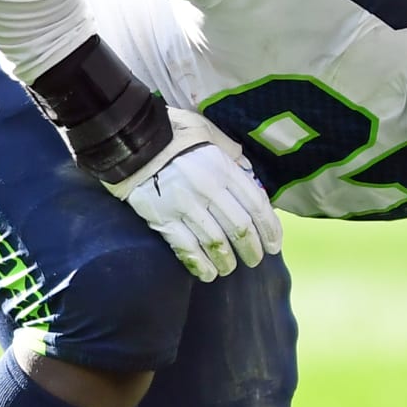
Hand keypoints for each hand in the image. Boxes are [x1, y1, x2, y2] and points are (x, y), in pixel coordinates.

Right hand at [103, 108, 281, 281]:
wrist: (130, 141)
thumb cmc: (174, 134)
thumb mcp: (209, 133)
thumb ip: (231, 154)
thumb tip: (249, 174)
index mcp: (222, 168)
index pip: (256, 205)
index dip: (270, 229)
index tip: (275, 245)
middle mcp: (208, 189)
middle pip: (239, 228)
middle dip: (252, 249)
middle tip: (256, 261)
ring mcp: (184, 206)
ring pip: (216, 242)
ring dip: (228, 261)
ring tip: (230, 269)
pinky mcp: (162, 219)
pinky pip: (186, 248)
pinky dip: (200, 265)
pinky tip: (208, 274)